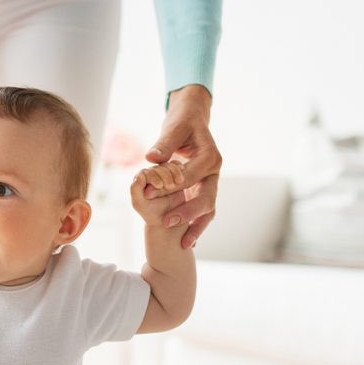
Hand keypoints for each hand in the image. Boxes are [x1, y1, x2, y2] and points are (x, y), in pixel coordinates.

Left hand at [130, 162, 186, 226]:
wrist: (167, 220)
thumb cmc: (151, 214)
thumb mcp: (139, 204)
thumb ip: (135, 190)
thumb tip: (139, 175)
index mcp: (139, 181)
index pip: (145, 173)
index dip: (153, 177)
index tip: (160, 186)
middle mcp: (149, 175)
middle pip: (157, 168)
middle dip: (164, 175)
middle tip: (170, 186)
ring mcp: (162, 174)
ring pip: (168, 165)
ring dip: (174, 171)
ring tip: (178, 182)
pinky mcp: (173, 175)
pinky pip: (176, 166)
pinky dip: (179, 168)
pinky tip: (183, 173)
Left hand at [145, 85, 221, 248]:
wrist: (192, 120)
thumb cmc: (182, 122)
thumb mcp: (174, 128)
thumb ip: (164, 143)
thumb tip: (152, 158)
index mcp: (210, 157)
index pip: (190, 176)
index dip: (169, 186)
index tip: (149, 194)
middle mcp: (214, 172)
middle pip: (206, 198)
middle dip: (187, 212)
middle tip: (167, 222)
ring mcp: (211, 182)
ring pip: (208, 208)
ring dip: (196, 225)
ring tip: (185, 243)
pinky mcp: (204, 189)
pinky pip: (203, 210)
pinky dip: (196, 225)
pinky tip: (188, 241)